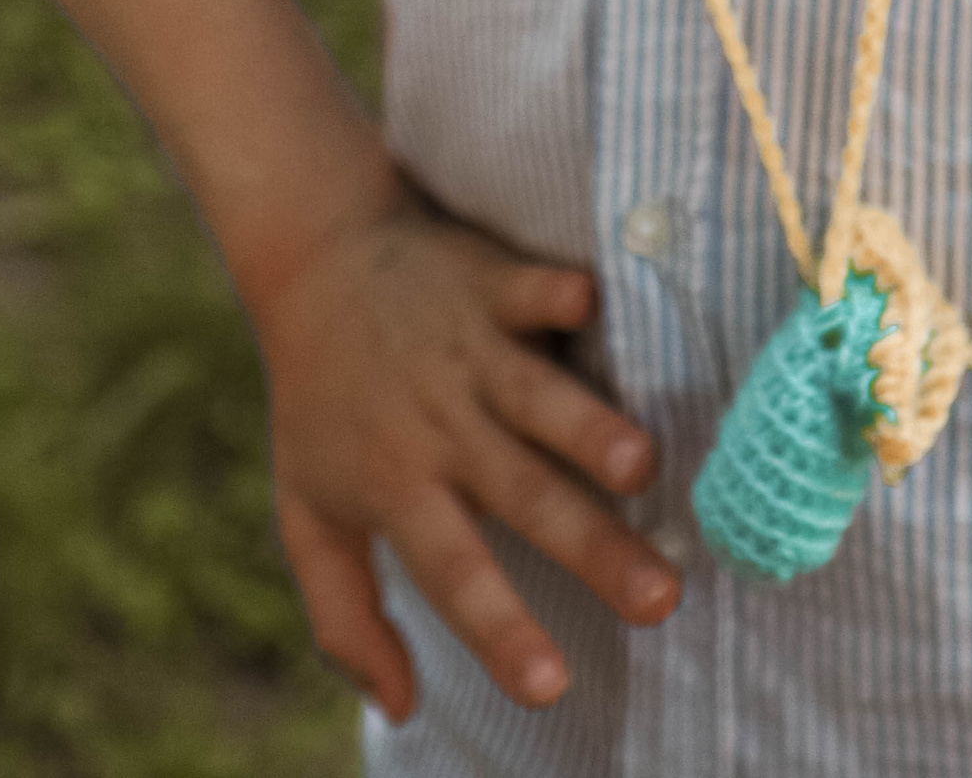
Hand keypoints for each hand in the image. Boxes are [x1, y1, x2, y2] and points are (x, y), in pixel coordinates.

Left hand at [258, 198, 681, 720]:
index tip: (553, 688)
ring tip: (644, 465)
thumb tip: (400, 711)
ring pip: (537, 398)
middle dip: (593, 549)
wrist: (311, 261)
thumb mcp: (309, 519)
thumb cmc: (321, 406)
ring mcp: (466, 352)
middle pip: (523, 497)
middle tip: (661, 600)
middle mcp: (440, 428)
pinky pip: (530, 289)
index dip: (502, 631)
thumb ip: (347, 619)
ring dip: (589, 428)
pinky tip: (591, 300)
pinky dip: (559, 295)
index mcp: (400, 489)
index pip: (454, 574)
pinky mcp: (487, 283)